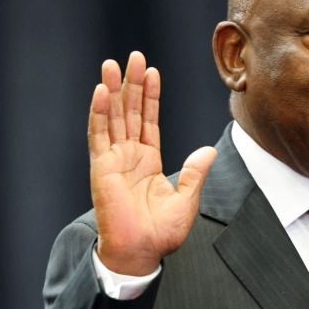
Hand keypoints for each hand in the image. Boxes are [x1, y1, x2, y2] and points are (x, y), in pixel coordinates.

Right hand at [89, 52, 216, 275]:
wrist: (141, 252)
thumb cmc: (161, 233)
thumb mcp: (186, 199)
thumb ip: (195, 173)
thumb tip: (210, 150)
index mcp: (148, 161)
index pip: (148, 121)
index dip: (150, 97)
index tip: (152, 72)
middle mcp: (129, 156)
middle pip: (129, 112)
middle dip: (132, 84)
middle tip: (134, 56)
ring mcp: (113, 160)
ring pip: (112, 117)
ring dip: (113, 90)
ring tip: (112, 64)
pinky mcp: (101, 168)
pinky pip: (99, 135)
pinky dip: (100, 113)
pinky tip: (102, 92)